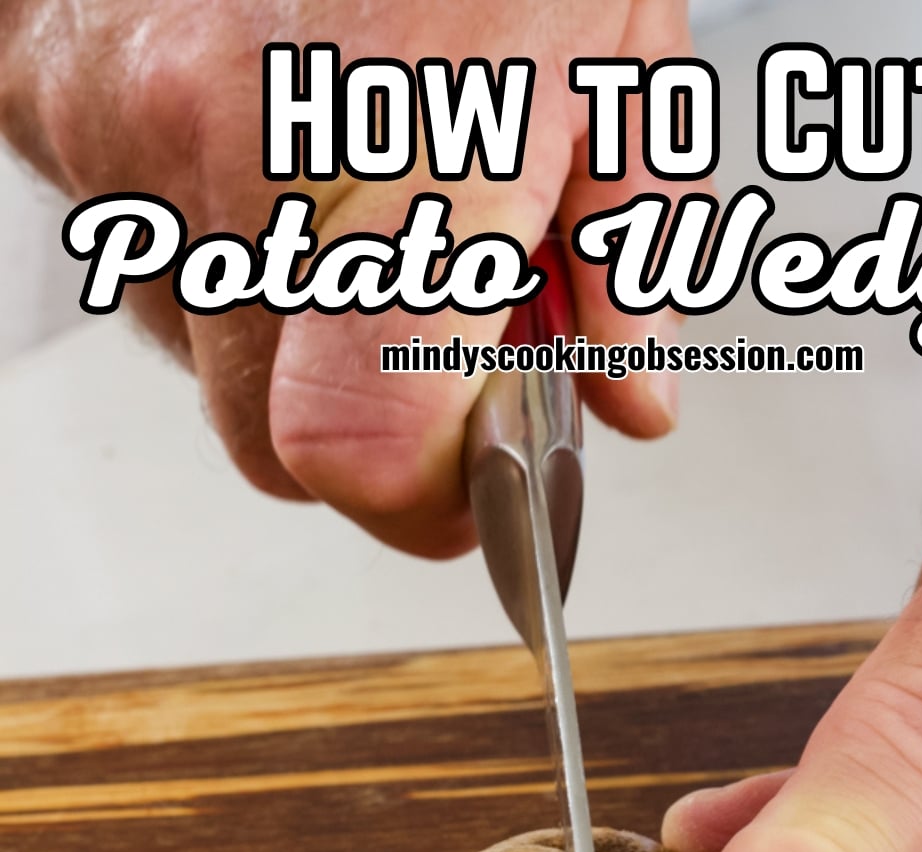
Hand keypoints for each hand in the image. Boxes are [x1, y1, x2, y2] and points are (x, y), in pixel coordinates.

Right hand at [1, 0, 693, 552]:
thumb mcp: (621, 40)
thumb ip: (630, 252)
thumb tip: (624, 401)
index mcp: (399, 125)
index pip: (356, 447)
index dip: (426, 502)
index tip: (482, 486)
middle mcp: (222, 135)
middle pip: (279, 444)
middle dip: (378, 436)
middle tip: (450, 344)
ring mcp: (112, 115)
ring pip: (208, 357)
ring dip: (303, 337)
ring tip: (374, 203)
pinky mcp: (45, 96)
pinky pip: (143, 260)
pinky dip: (222, 252)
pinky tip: (285, 157)